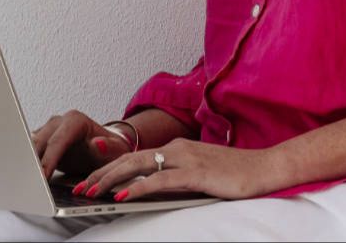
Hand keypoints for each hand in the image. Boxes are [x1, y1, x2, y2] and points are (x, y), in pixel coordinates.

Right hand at [29, 109, 135, 181]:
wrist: (106, 147)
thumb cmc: (110, 148)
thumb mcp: (115, 150)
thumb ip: (108, 147)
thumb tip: (98, 144)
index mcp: (75, 120)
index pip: (57, 141)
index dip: (48, 159)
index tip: (42, 175)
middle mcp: (59, 122)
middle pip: (40, 142)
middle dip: (34, 162)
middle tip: (31, 182)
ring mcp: (49, 130)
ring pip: (32, 145)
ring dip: (29, 162)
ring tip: (27, 180)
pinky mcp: (43, 140)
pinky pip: (31, 150)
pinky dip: (30, 162)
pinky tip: (29, 175)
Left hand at [72, 137, 277, 202]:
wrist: (266, 168)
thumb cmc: (233, 173)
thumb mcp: (198, 174)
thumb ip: (174, 178)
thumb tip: (148, 190)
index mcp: (175, 148)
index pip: (133, 158)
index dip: (107, 169)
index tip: (88, 182)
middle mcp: (176, 149)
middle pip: (129, 160)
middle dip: (101, 174)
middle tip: (80, 188)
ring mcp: (186, 159)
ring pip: (139, 167)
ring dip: (112, 180)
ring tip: (92, 193)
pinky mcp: (197, 173)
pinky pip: (161, 180)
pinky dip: (139, 187)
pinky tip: (124, 196)